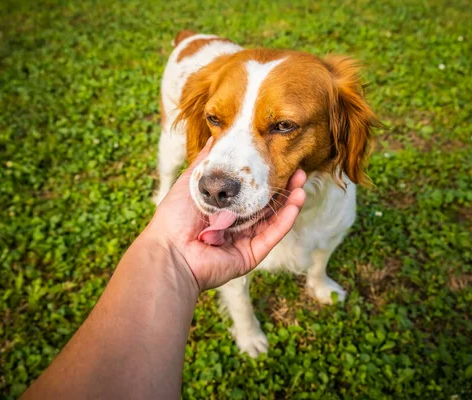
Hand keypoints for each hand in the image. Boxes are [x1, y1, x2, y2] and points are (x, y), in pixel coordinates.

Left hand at [145, 138, 306, 289]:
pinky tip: (296, 204)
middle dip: (283, 188)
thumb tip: (214, 137)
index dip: (265, 176)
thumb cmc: (174, 217)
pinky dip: (285, 221)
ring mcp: (245, 241)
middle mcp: (236, 226)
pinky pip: (271, 236)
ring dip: (289, 202)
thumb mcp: (191, 182)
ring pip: (273, 220)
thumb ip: (207, 162)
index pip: (250, 191)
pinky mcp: (251, 255)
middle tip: (298, 170)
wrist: (170, 250)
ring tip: (301, 184)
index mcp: (223, 210)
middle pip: (265, 205)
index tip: (278, 158)